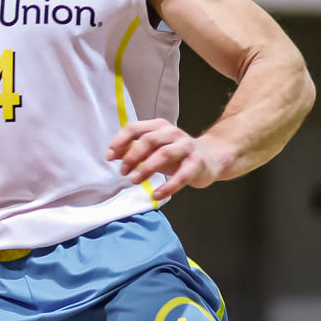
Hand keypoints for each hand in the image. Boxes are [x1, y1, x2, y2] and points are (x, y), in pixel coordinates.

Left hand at [106, 119, 233, 199]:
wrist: (211, 158)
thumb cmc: (177, 155)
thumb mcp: (154, 150)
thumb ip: (134, 150)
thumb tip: (112, 154)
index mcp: (160, 126)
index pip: (135, 128)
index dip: (120, 141)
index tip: (109, 156)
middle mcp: (173, 133)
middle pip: (149, 140)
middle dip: (132, 156)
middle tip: (123, 172)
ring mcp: (186, 147)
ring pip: (164, 154)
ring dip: (146, 168)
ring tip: (134, 180)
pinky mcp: (197, 164)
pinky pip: (181, 175)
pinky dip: (168, 186)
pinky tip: (156, 194)